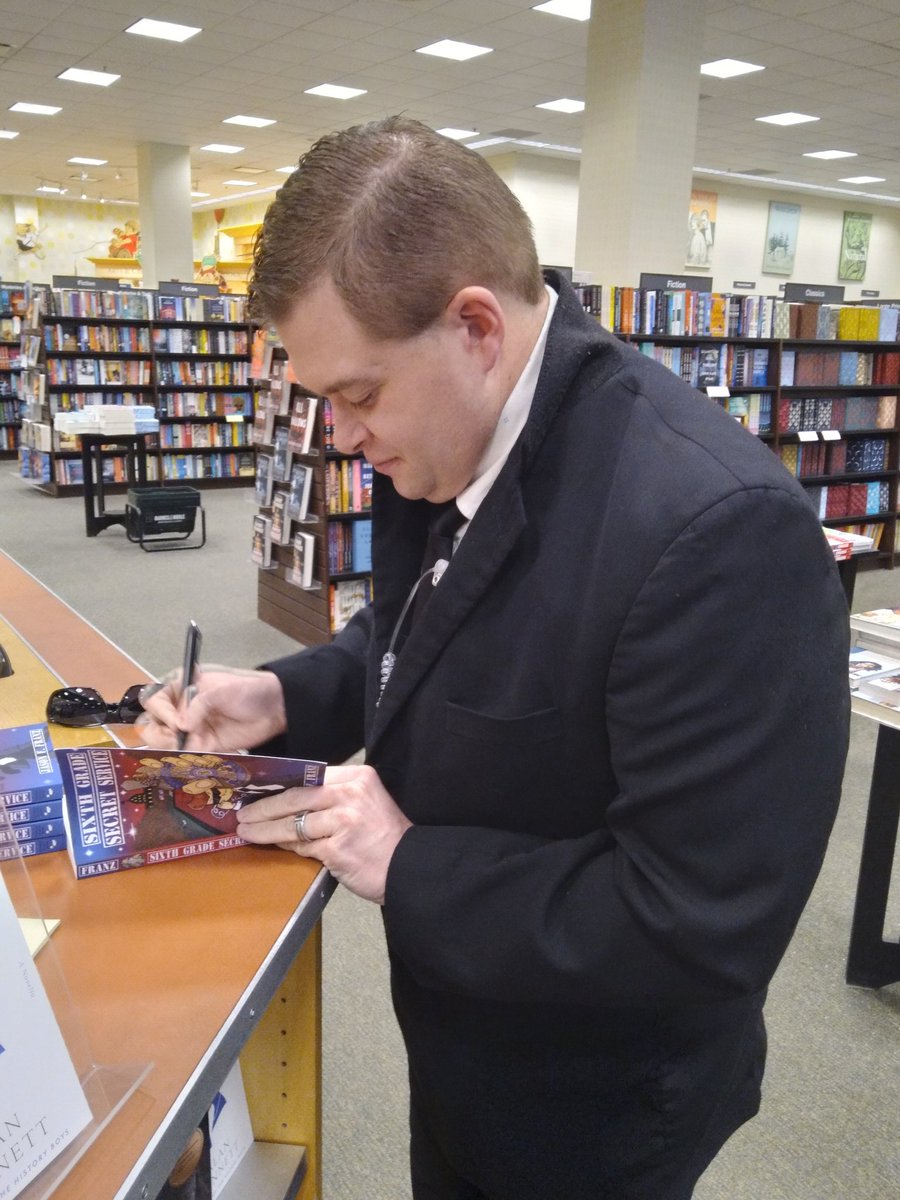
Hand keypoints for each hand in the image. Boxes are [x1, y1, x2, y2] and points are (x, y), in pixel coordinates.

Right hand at [137, 665, 286, 751]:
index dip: (161, 712)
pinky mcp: (200, 746)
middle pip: (149, 722)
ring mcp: (188, 729)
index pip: (153, 700)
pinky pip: (181, 755)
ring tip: (190, 744)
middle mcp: (179, 708)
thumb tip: (182, 726)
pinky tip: (194, 755)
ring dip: (168, 746)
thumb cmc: (248, 690)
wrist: (273, 709)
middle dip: (158, 732)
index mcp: (180, 687)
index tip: (179, 722)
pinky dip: (182, 758)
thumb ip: (199, 704)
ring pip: (160, 741)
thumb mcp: (222, 690)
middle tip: (179, 736)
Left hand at [236, 764, 411, 903]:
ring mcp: (344, 820)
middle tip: (243, 814)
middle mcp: (351, 793)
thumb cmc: (383, 837)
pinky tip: (274, 847)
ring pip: (293, 823)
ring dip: (265, 830)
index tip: (258, 791)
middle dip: (264, 807)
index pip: (309, 777)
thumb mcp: (364, 804)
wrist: (409, 867)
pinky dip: (287, 847)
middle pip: (296, 797)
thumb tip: (288, 802)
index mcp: (357, 777)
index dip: (279, 785)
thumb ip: (333, 799)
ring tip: (247, 832)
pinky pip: (303, 846)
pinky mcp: (338, 847)